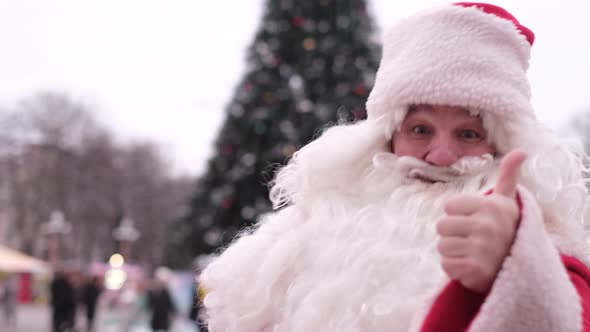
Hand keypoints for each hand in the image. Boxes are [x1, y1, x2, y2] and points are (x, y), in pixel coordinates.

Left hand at [436, 150, 526, 292]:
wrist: (521, 268)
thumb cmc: (505, 228)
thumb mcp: (507, 201)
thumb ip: (508, 175)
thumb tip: (521, 150)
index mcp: (491, 206)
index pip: (448, 206)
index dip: (459, 215)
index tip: (477, 220)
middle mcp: (487, 226)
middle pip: (441, 226)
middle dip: (454, 234)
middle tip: (474, 239)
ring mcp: (481, 249)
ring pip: (442, 246)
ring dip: (454, 252)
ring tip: (473, 252)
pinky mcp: (475, 269)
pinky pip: (446, 265)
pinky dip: (455, 268)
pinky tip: (472, 266)